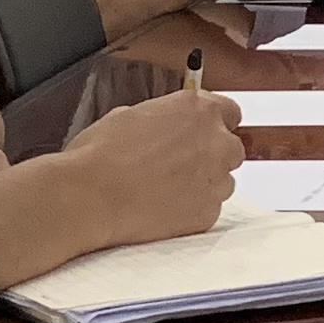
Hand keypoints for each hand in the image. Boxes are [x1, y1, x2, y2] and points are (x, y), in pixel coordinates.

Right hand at [57, 86, 242, 245]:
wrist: (91, 196)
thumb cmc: (101, 154)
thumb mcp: (130, 116)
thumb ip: (163, 119)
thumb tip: (165, 126)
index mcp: (197, 110)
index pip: (230, 112)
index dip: (215, 123)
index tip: (203, 132)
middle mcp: (215, 141)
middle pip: (232, 148)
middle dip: (212, 155)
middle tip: (181, 165)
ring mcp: (216, 179)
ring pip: (223, 181)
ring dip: (203, 184)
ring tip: (166, 190)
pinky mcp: (209, 213)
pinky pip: (209, 209)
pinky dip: (192, 210)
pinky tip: (163, 209)